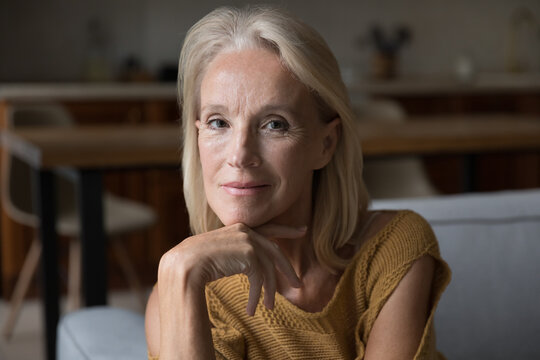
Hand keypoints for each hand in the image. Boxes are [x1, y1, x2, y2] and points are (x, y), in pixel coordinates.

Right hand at [158, 223, 304, 314]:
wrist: (184, 264)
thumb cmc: (194, 261)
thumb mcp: (218, 251)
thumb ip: (234, 251)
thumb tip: (249, 263)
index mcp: (238, 227)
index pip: (268, 228)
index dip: (286, 230)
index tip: (302, 231)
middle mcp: (245, 231)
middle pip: (274, 251)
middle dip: (287, 269)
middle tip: (299, 284)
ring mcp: (248, 241)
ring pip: (268, 268)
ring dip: (269, 291)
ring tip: (271, 307)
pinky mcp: (249, 255)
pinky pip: (259, 279)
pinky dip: (257, 296)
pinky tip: (252, 309)